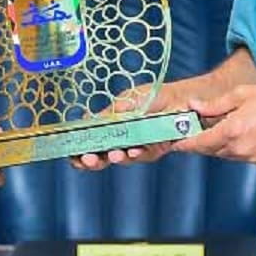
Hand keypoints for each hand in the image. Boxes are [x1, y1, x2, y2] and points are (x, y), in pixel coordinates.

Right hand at [70, 81, 195, 170]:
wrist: (183, 98)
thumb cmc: (153, 95)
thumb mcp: (126, 100)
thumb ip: (109, 114)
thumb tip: (87, 121)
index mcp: (112, 124)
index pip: (91, 140)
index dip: (80, 150)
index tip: (72, 156)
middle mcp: (123, 137)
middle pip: (103, 154)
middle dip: (94, 160)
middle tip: (88, 159)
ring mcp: (138, 144)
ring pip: (122, 158)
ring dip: (115, 157)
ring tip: (113, 154)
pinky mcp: (154, 149)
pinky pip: (143, 156)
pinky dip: (137, 154)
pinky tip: (134, 151)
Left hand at [174, 84, 255, 163]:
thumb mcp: (242, 94)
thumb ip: (215, 104)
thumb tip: (194, 106)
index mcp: (232, 130)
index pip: (200, 143)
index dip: (184, 144)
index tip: (174, 143)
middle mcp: (239, 148)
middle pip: (210, 150)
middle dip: (200, 141)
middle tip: (195, 129)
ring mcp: (250, 157)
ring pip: (223, 154)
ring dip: (217, 144)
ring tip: (220, 127)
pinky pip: (237, 156)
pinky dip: (232, 147)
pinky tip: (238, 133)